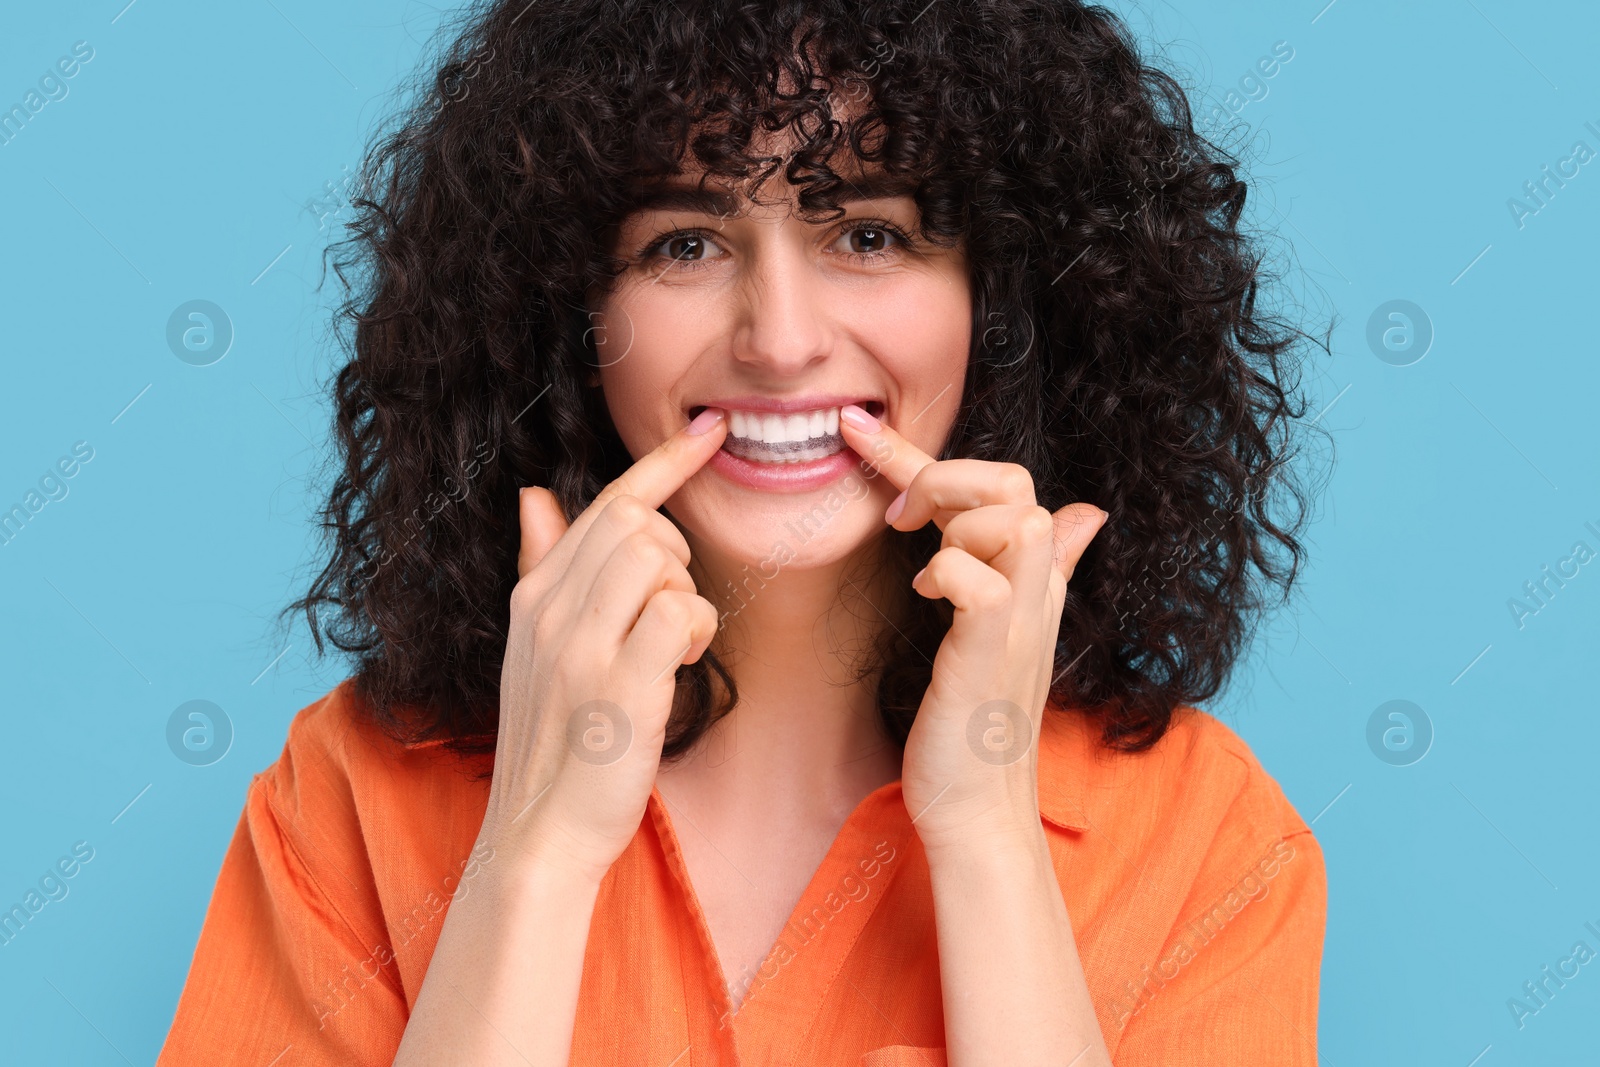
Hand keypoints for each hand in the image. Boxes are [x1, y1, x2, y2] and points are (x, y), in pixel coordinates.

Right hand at [480, 409, 728, 881]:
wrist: (539, 835)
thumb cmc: (553, 741)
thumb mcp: (532, 649)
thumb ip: (541, 569)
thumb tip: (532, 497)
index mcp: (534, 596)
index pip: (607, 504)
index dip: (665, 463)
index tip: (712, 432)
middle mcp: (550, 610)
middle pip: (638, 522)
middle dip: (678, 554)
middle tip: (673, 611)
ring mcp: (581, 646)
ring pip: (658, 556)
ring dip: (687, 594)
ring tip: (674, 645)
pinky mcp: (621, 686)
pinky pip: (681, 610)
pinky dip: (697, 630)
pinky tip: (684, 663)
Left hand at [837, 404, 1106, 853]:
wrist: (976, 808)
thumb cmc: (971, 724)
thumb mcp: (995, 633)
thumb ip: (1028, 570)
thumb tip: (1087, 513)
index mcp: (1030, 580)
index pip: (994, 488)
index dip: (916, 450)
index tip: (853, 428)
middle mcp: (1035, 590)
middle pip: (1018, 483)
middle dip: (949, 477)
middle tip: (904, 519)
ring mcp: (1021, 619)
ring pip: (1014, 517)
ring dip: (955, 524)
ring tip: (924, 568)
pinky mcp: (993, 650)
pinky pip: (978, 578)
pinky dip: (947, 573)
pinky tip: (929, 598)